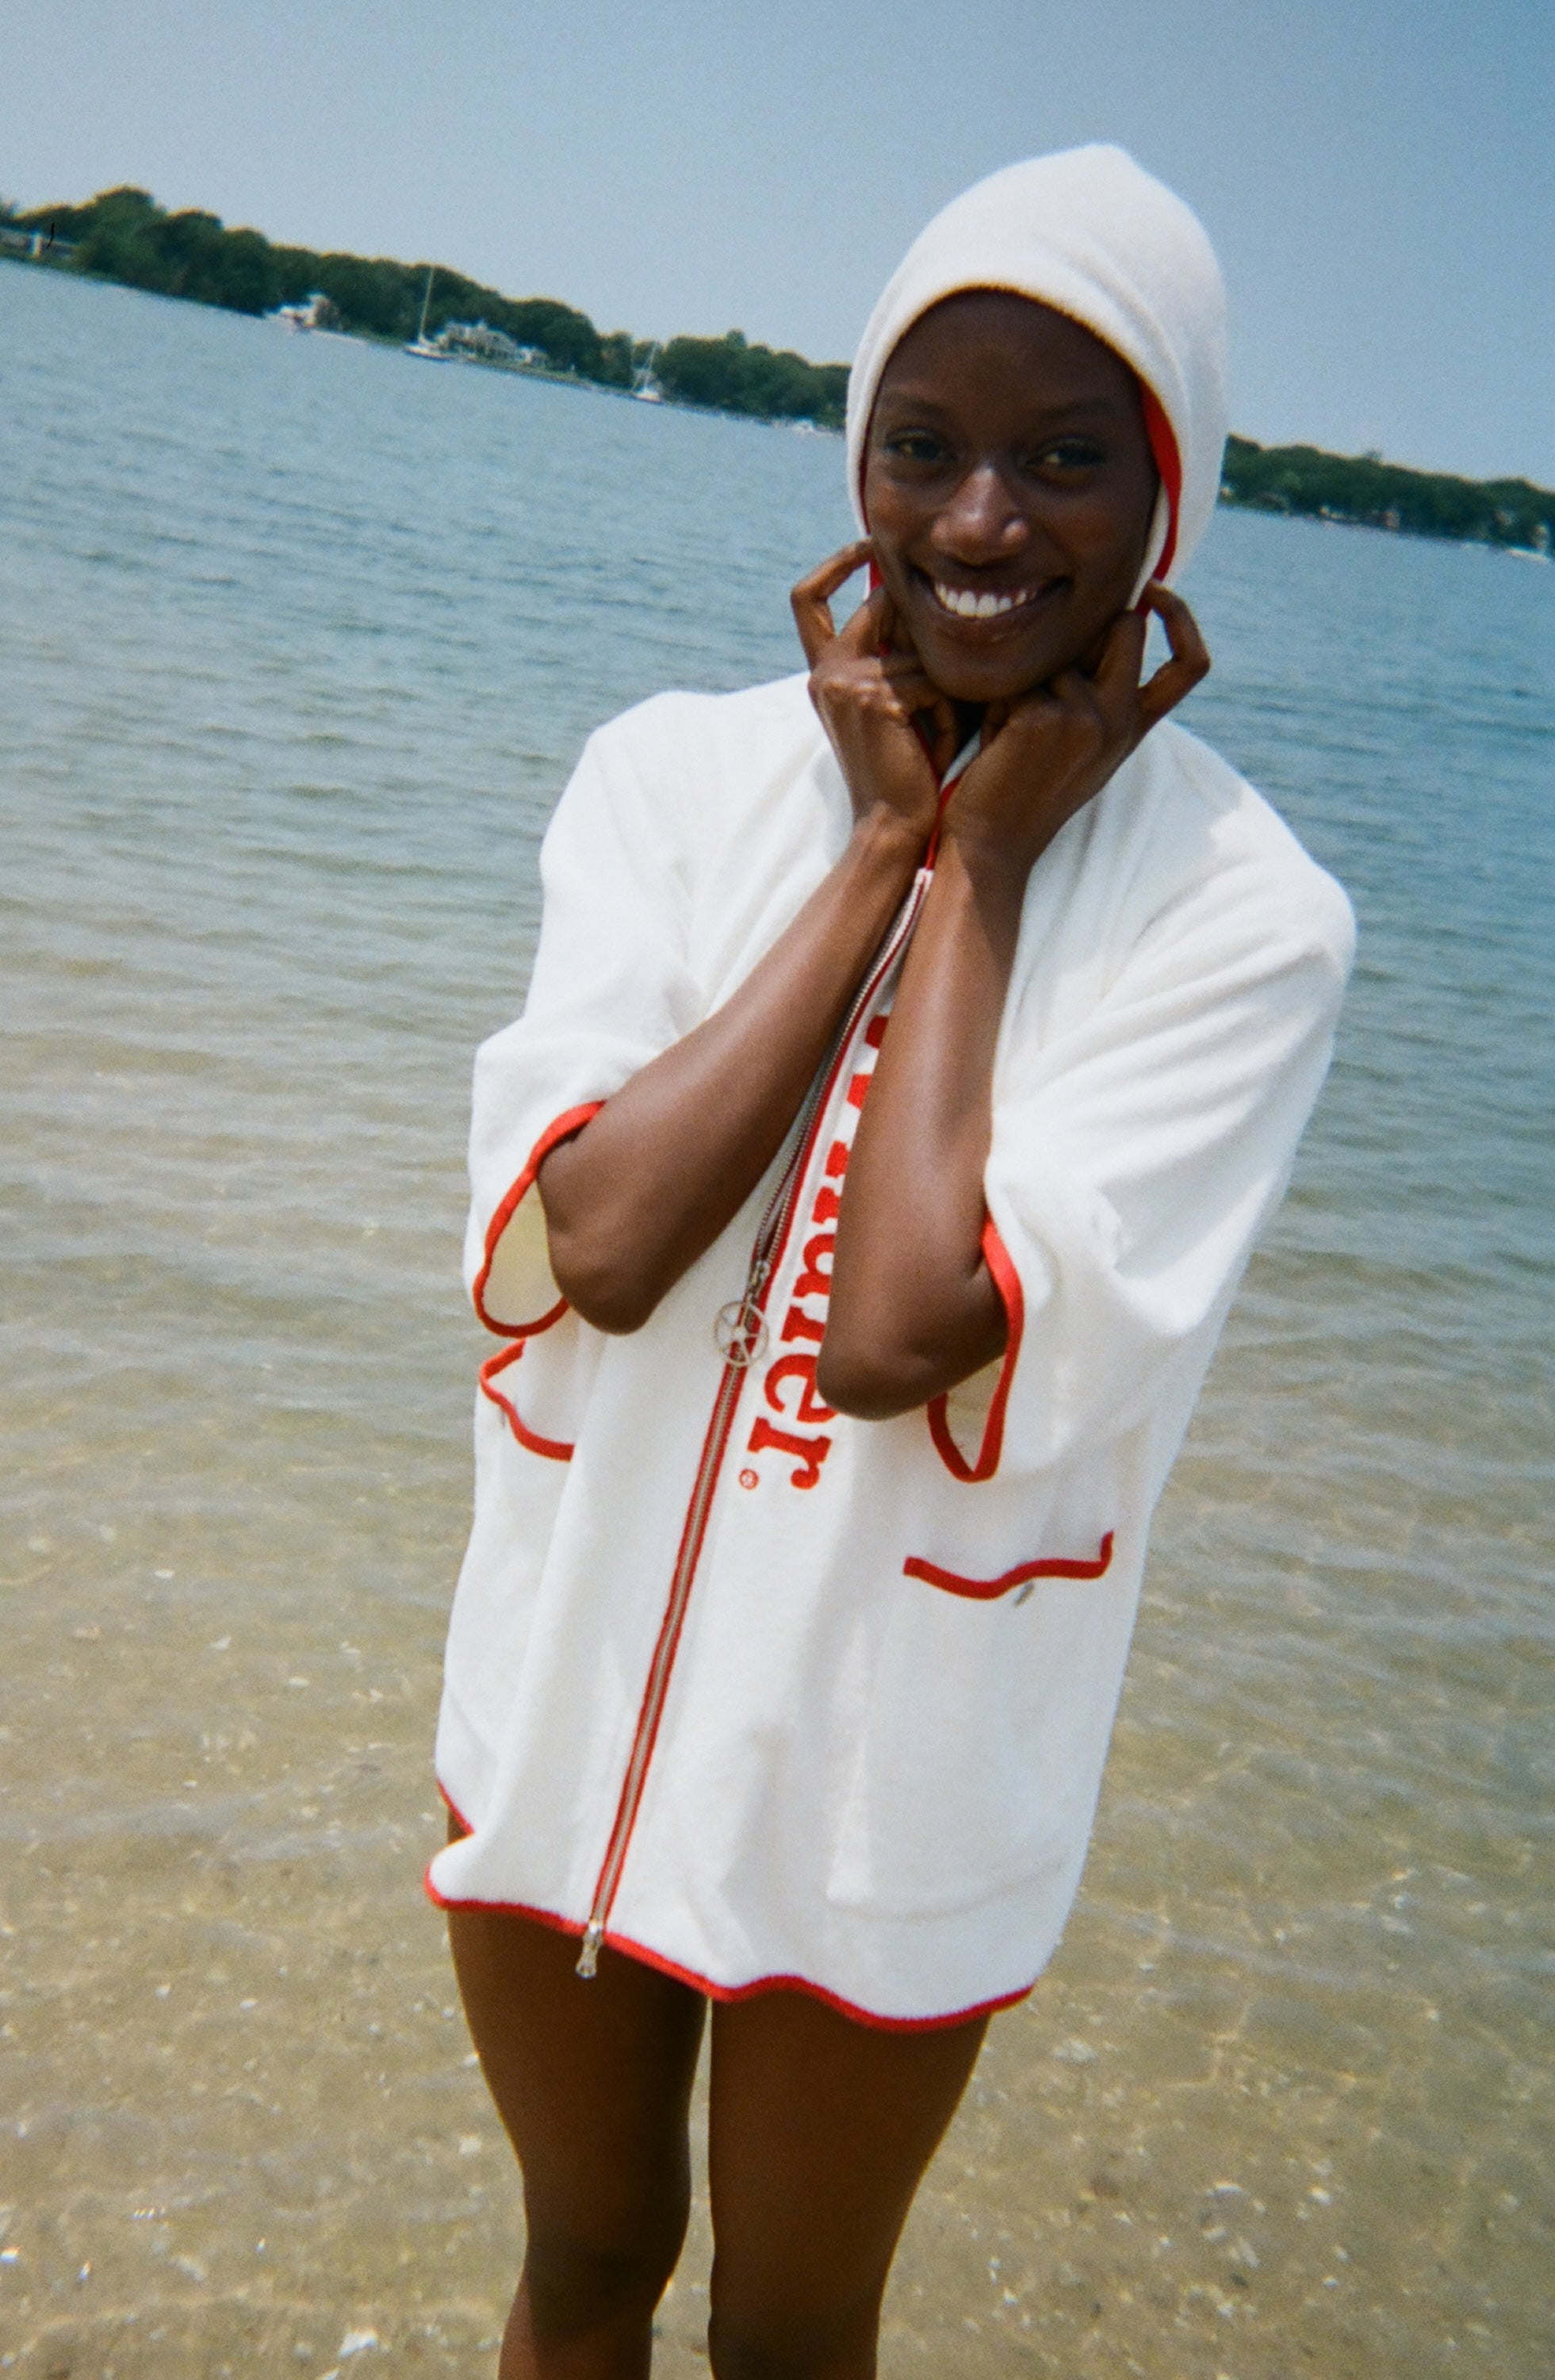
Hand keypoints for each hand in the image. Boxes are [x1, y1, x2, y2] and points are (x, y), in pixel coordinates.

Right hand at [791, 540, 957, 852]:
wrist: (893, 827)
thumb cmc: (908, 771)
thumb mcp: (896, 707)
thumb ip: (898, 657)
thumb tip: (933, 601)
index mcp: (823, 672)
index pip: (807, 598)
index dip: (835, 564)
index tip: (866, 542)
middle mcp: (826, 671)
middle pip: (879, 604)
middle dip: (925, 627)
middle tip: (944, 687)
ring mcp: (846, 681)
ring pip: (922, 651)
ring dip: (946, 693)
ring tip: (941, 741)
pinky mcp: (875, 697)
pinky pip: (933, 681)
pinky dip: (948, 716)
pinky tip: (938, 751)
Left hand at [942, 582, 1210, 879]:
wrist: (994, 842)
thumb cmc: (1024, 786)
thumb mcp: (1077, 739)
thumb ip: (1096, 689)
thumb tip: (1093, 621)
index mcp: (1134, 725)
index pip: (1190, 665)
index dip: (1183, 619)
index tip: (1153, 588)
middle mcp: (1120, 718)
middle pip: (1126, 627)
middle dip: (1087, 628)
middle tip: (1048, 667)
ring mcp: (1086, 716)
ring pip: (1059, 649)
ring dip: (1028, 677)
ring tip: (1010, 728)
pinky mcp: (1044, 716)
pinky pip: (1017, 675)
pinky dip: (1000, 700)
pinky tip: (995, 740)